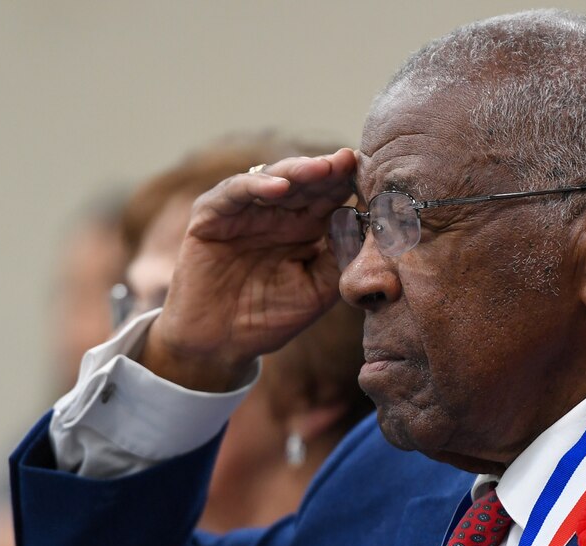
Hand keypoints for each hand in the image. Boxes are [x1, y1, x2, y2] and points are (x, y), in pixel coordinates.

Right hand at [139, 149, 357, 391]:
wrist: (221, 344)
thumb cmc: (270, 317)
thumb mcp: (317, 290)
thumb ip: (340, 259)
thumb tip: (365, 224)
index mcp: (305, 227)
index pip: (330, 197)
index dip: (349, 186)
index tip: (374, 176)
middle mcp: (277, 213)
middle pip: (307, 183)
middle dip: (329, 171)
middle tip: (351, 161)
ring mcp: (244, 211)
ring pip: (273, 179)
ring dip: (298, 172)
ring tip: (323, 168)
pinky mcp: (211, 216)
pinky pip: (233, 193)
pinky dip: (254, 186)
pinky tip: (279, 187)